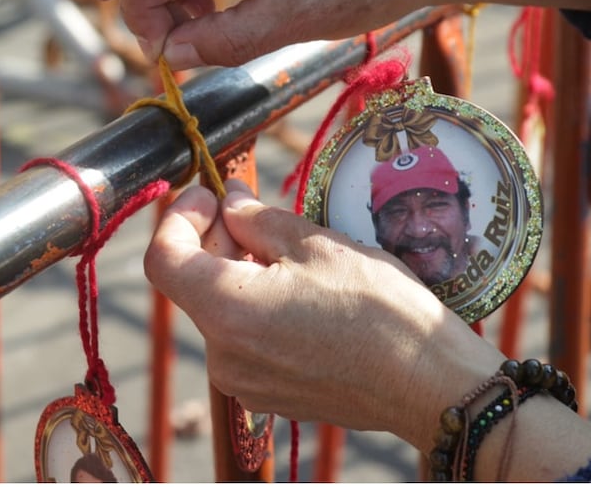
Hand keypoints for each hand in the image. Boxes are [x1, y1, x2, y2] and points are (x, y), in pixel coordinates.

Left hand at [144, 180, 499, 447]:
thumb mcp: (318, 244)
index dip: (178, 217)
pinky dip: (257, 307)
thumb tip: (229, 200)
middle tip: (253, 209)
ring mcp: (245, 382)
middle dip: (216, 239)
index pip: (163, 259)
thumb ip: (258, 219)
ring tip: (287, 250)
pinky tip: (299, 291)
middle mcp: (223, 355)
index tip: (208, 195)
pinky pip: (245, 341)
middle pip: (193, 284)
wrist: (427, 383)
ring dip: (239, 273)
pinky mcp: (269, 395)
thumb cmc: (380, 309)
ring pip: (221, 311)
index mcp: (228, 310)